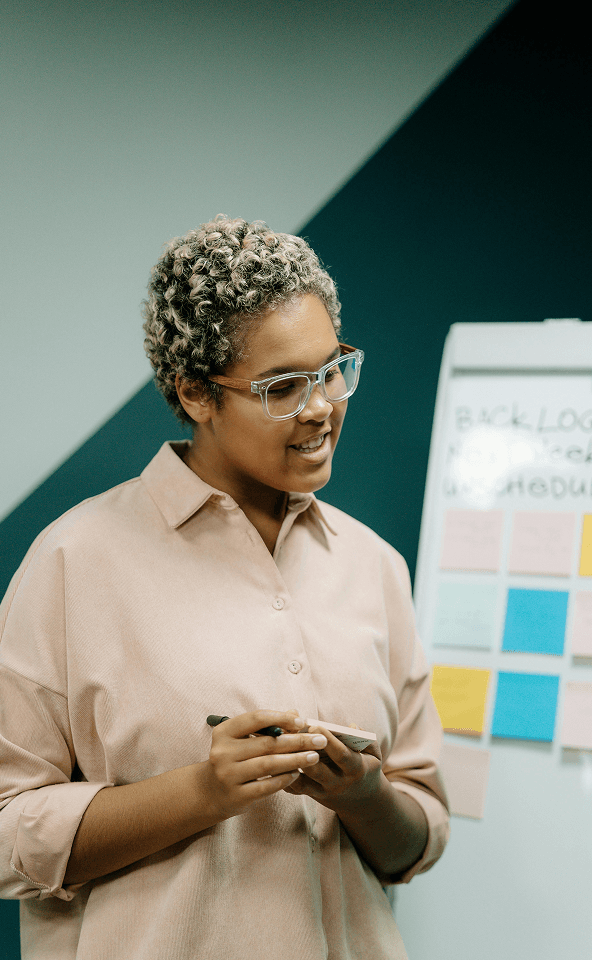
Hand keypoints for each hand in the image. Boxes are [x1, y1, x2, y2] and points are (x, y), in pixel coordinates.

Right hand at [201, 709, 328, 820]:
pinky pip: (266, 786)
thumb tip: (295, 713)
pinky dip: (284, 779)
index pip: (256, 719)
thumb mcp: (243, 739)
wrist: (210, 792)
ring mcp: (228, 775)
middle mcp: (222, 752)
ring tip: (314, 757)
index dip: (280, 718)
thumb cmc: (234, 759)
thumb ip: (267, 726)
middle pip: (267, 743)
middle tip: (319, 740)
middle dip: (297, 740)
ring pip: (268, 764)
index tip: (302, 721)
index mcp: (224, 732)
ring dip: (295, 759)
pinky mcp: (236, 796)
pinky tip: (297, 774)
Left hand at [283, 723, 382, 810]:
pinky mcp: (311, 795)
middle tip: (291, 732)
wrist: (362, 801)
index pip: (341, 756)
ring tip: (278, 742)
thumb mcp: (374, 754)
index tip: (315, 725)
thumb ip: (365, 738)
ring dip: (288, 762)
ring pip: (301, 781)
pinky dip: (282, 774)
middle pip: (317, 770)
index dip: (329, 741)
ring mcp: (322, 792)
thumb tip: (350, 727)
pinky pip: (293, 787)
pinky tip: (273, 758)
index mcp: (355, 769)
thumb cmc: (365, 768)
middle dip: (303, 751)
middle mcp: (338, 783)